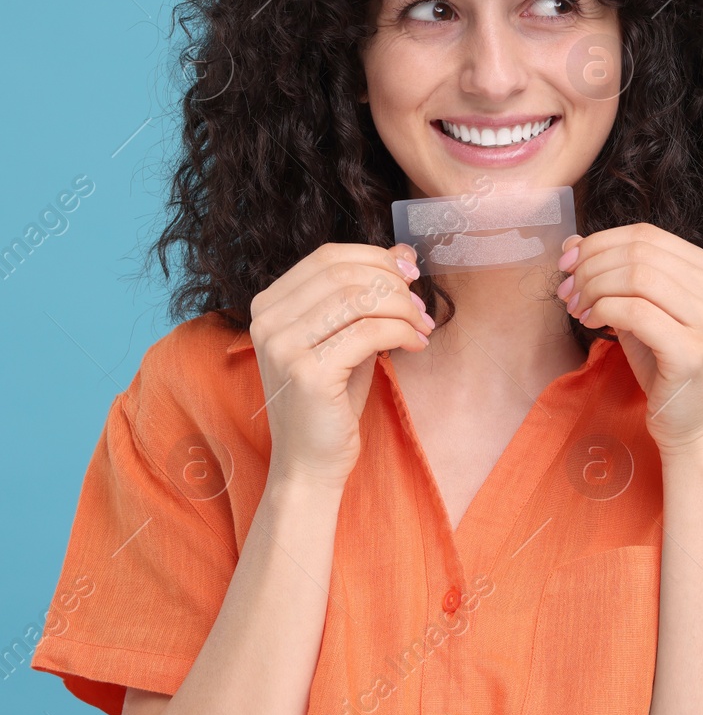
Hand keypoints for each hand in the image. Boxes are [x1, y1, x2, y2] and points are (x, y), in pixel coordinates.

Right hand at [247, 242, 433, 488]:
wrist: (310, 462)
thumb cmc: (332, 400)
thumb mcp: (348, 335)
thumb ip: (367, 294)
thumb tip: (403, 252)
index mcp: (269, 305)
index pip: (328, 257)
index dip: (376, 258)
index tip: (410, 273)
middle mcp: (267, 320)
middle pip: (345, 273)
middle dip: (394, 284)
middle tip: (421, 307)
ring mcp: (283, 346)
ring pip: (360, 298)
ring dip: (404, 308)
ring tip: (423, 328)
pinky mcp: (308, 372)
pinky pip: (370, 332)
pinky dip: (403, 332)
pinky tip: (416, 345)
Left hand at [555, 224, 702, 455]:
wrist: (695, 427)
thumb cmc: (667, 369)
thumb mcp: (643, 312)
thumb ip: (617, 276)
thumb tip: (573, 242)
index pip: (647, 235)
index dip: (600, 242)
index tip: (568, 262)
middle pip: (639, 252)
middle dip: (591, 266)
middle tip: (567, 289)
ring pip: (636, 276)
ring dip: (593, 288)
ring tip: (577, 308)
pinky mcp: (691, 352)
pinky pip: (635, 311)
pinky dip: (602, 310)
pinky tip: (590, 323)